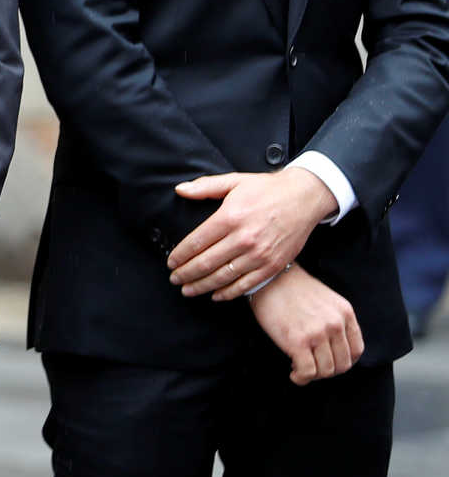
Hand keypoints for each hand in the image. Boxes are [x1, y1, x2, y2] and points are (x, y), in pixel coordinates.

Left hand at [170, 167, 335, 298]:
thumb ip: (204, 187)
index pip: (196, 242)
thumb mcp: (234, 181)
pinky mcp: (274, 265)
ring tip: (188, 290)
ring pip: (223, 277)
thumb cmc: (267, 189)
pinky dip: (229, 292)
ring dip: (202, 286)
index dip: (180, 256)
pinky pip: (247, 284)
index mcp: (230, 217)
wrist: (305, 197)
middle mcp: (244, 238)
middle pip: (206, 263)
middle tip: (175, 279)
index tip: (170, 263)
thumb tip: (179, 190)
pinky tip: (216, 295)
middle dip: (186, 274)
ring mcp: (260, 254)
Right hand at [248, 264, 363, 384]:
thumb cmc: (292, 289)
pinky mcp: (298, 341)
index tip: (328, 361)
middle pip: (342, 364)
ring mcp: (318, 333)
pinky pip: (307, 372)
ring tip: (300, 368)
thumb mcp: (326, 300)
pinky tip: (293, 373)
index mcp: (345, 313)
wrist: (269, 278)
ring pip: (326, 371)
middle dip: (326, 370)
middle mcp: (336, 324)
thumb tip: (333, 349)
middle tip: (311, 366)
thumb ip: (336, 321)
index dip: (342, 362)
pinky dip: (301, 378)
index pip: (356, 351)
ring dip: (313, 375)